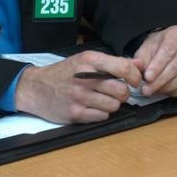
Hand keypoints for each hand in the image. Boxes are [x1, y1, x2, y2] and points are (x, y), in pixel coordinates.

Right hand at [14, 50, 140, 123]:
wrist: (35, 87)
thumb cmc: (64, 72)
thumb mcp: (86, 60)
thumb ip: (114, 62)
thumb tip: (141, 65)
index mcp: (89, 60)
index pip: (123, 67)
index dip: (135, 76)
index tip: (135, 81)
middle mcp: (85, 77)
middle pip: (121, 90)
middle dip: (123, 93)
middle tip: (116, 92)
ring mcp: (79, 97)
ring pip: (114, 105)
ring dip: (112, 104)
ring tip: (101, 99)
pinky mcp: (75, 113)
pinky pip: (102, 116)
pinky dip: (101, 113)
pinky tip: (92, 107)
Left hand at [133, 25, 176, 97]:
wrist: (167, 52)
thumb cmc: (157, 50)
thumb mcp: (144, 51)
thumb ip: (140, 60)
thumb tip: (136, 66)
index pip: (169, 50)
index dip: (157, 66)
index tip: (147, 77)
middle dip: (161, 80)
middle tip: (148, 89)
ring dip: (170, 87)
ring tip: (157, 90)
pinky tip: (169, 91)